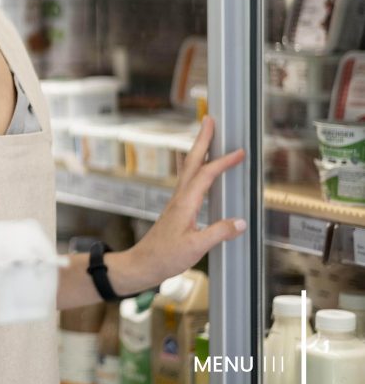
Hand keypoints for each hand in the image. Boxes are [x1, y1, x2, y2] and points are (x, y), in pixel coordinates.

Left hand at [126, 116, 246, 288]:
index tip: (239, 151)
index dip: (223, 162)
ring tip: (206, 136)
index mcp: (185, 203)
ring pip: (189, 169)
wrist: (143, 264)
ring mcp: (177, 202)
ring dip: (199, 151)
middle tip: (209, 119)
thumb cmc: (165, 257)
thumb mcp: (196, 247)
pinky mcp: (176, 209)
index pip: (206, 176)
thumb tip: (240, 222)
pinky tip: (192, 167)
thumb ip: (219, 233)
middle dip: (202, 140)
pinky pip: (187, 180)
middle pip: (192, 163)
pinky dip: (194, 167)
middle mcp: (179, 198)